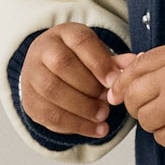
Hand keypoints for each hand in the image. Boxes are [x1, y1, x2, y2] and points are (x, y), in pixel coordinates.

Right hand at [19, 23, 128, 139]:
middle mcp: (43, 50)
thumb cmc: (80, 63)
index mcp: (64, 34)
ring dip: (82, 108)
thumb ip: (116, 62)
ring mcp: (31, 75)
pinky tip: (95, 130)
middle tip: (108, 103)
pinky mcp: (29, 100)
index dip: (99, 63)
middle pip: (62, 65)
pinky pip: (49, 115)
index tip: (114, 82)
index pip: (81, 41)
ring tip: (103, 117)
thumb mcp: (98, 57)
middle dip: (89, 87)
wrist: (48, 72)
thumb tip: (135, 63)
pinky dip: (75, 126)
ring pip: (52, 90)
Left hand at [108, 40, 164, 154]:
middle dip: (139, 103)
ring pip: (144, 118)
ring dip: (156, 120)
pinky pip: (160, 137)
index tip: (122, 91)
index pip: (137, 67)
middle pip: (134, 94)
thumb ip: (163, 61)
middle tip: (156, 106)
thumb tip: (124, 72)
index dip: (125, 82)